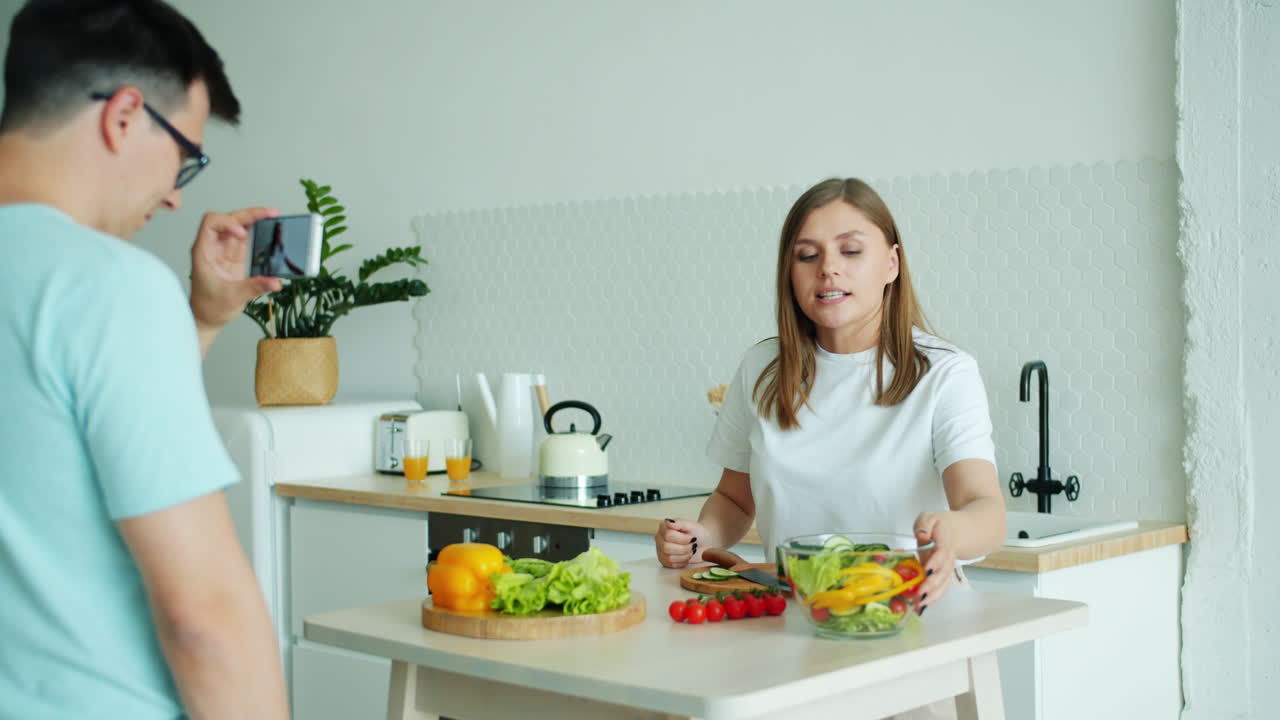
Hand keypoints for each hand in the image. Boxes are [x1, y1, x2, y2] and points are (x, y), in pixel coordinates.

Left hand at [189, 207, 282, 334]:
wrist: (207, 318)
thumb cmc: (209, 307)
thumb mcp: (232, 297)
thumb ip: (254, 287)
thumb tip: (275, 281)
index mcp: (204, 251)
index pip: (211, 223)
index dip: (227, 222)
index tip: (242, 234)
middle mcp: (214, 246)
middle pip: (229, 219)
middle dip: (249, 214)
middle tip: (271, 213)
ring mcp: (226, 250)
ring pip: (240, 225)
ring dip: (256, 220)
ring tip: (274, 217)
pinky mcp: (237, 257)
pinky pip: (249, 239)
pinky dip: (260, 233)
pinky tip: (272, 232)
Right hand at [654, 518, 708, 567]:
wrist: (703, 542)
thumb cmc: (697, 533)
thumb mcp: (691, 525)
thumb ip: (680, 522)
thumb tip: (668, 521)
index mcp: (664, 527)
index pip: (668, 535)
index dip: (682, 539)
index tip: (692, 538)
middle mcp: (660, 539)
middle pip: (666, 547)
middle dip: (684, 548)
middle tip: (693, 545)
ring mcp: (661, 551)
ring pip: (669, 558)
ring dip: (685, 555)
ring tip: (691, 550)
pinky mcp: (665, 561)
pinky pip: (672, 565)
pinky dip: (683, 562)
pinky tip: (687, 555)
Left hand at [913, 511, 960, 611]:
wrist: (966, 531)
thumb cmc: (943, 524)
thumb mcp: (930, 517)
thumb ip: (924, 524)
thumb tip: (922, 536)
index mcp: (945, 540)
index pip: (942, 551)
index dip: (936, 561)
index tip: (927, 569)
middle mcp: (948, 557)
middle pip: (944, 572)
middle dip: (932, 584)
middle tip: (921, 593)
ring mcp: (948, 567)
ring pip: (944, 583)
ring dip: (933, 595)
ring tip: (920, 605)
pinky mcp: (945, 574)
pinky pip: (942, 587)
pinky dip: (934, 597)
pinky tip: (922, 606)